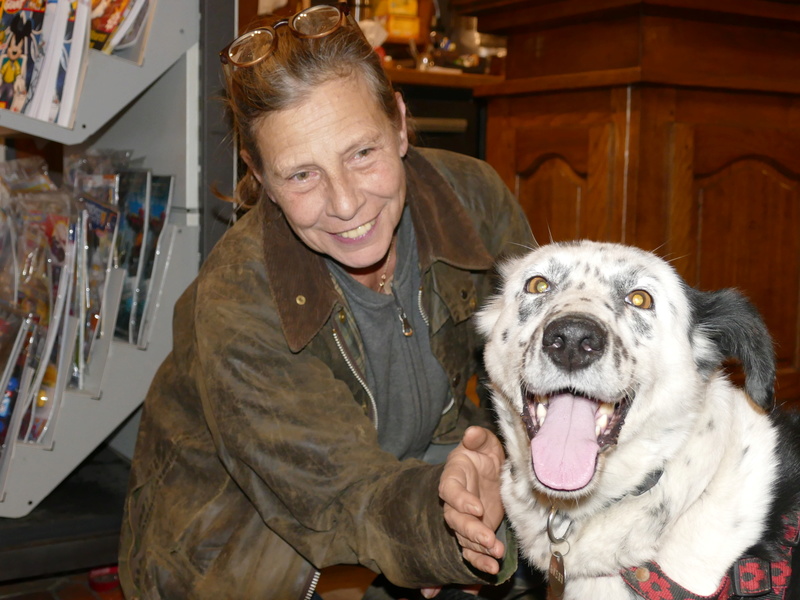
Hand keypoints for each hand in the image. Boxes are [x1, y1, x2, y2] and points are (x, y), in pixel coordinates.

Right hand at [438, 426, 505, 574]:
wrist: (491, 470)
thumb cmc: (484, 454)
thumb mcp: (485, 442)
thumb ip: (478, 438)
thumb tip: (472, 434)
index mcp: (453, 477)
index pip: (450, 491)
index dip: (461, 500)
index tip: (477, 508)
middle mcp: (455, 502)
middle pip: (455, 519)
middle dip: (471, 530)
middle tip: (488, 537)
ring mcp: (464, 519)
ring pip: (464, 538)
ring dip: (478, 548)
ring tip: (496, 554)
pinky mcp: (475, 532)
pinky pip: (472, 550)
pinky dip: (480, 561)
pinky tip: (493, 569)